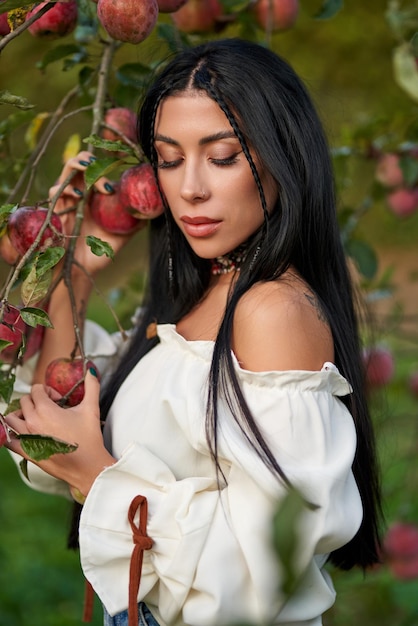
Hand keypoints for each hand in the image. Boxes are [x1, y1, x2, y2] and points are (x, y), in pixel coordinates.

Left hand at [4, 370, 114, 496]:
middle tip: (51, 409)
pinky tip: (25, 434)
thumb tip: (91, 370)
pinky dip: (12, 434)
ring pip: (11, 419)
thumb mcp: (91, 409)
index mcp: (45, 410)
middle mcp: (32, 422)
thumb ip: (91, 386)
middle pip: (24, 401)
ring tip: (35, 418)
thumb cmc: (89, 438)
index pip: (36, 390)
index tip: (59, 400)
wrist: (87, 466)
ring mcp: (27, 438)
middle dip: (36, 401)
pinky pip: (8, 440)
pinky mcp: (26, 452)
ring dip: (21, 415)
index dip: (48, 391)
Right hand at [50, 150, 147, 275]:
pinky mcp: (55, 210)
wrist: (81, 271)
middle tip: (105, 180)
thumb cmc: (98, 254)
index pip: (95, 169)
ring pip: (67, 170)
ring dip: (81, 167)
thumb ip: (134, 223)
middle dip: (93, 162)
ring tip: (93, 180)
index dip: (105, 164)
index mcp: (92, 197)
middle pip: (81, 163)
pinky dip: (67, 188)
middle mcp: (78, 194)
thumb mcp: (121, 236)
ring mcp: (66, 201)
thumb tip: (152, 213)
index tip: (119, 173)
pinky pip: (55, 191)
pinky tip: (80, 196)